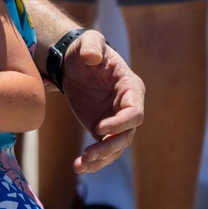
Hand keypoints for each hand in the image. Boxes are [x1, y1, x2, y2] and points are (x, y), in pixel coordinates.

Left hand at [60, 30, 144, 172]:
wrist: (72, 60)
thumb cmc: (85, 48)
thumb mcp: (88, 41)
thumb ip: (92, 45)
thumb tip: (93, 58)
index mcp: (130, 88)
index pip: (135, 112)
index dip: (120, 123)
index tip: (98, 128)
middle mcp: (126, 107)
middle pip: (126, 135)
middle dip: (109, 147)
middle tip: (89, 153)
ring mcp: (115, 120)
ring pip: (115, 147)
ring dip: (100, 159)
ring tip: (80, 165)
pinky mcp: (101, 128)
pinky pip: (102, 149)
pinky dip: (93, 161)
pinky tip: (78, 167)